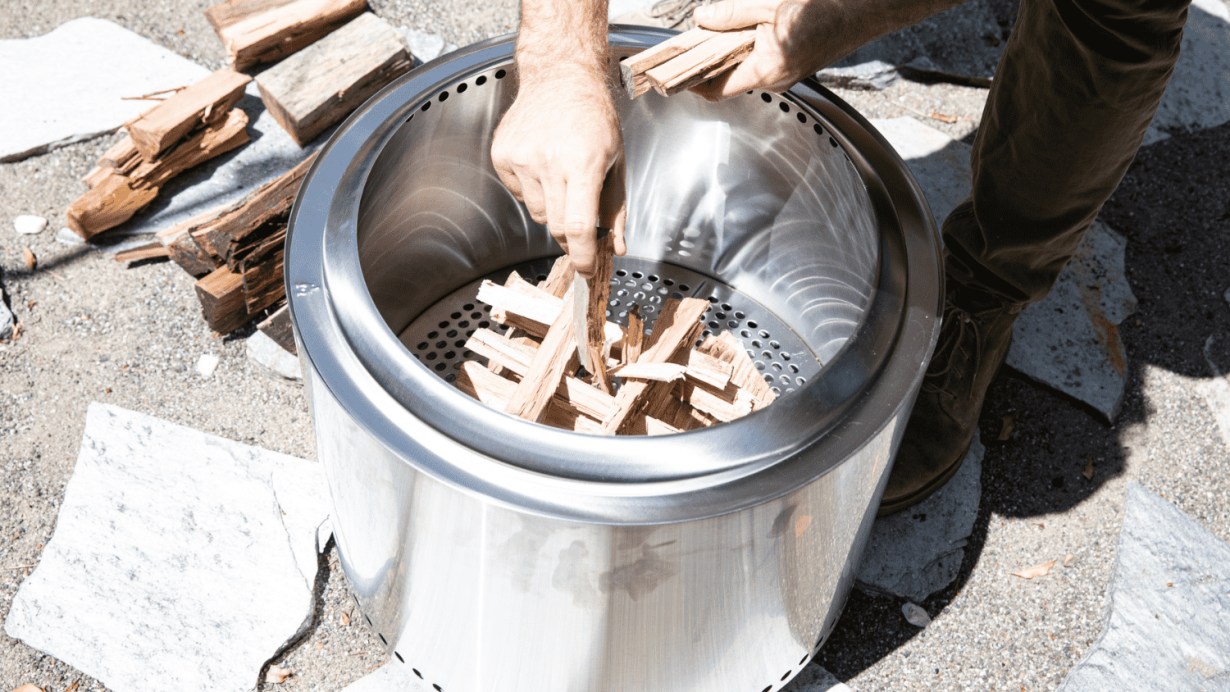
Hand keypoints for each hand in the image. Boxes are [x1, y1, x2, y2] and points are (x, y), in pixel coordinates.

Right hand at [491, 68, 627, 277]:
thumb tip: (617, 248)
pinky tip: (543, 164)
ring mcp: (521, 158)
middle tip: (580, 229)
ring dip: (552, 208)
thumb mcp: (617, 161)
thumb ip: (616, 209)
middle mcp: (549, 161)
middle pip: (555, 226)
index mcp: (583, 163)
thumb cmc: (594, 117)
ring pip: (537, 212)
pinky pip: (520, 194)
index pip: (578, 226)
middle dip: (570, 237)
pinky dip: (534, 190)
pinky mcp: (503, 155)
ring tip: (563, 177)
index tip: (588, 270)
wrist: (560, 78)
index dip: (583, 255)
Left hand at [689, 0, 858, 100]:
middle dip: (710, 62)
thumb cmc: (823, 8)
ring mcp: (786, 77)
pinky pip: (762, 64)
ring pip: (745, 70)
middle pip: (729, 80)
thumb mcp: (769, 4)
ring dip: (729, 54)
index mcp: (766, 70)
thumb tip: (702, 19)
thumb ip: (731, 13)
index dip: (693, 81)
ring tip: (721, 29)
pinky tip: (748, 31)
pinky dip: (748, 51)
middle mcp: (775, 81)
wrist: (862, 11)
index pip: (716, 89)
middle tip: (695, 40)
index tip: (675, 72)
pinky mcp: (794, 68)